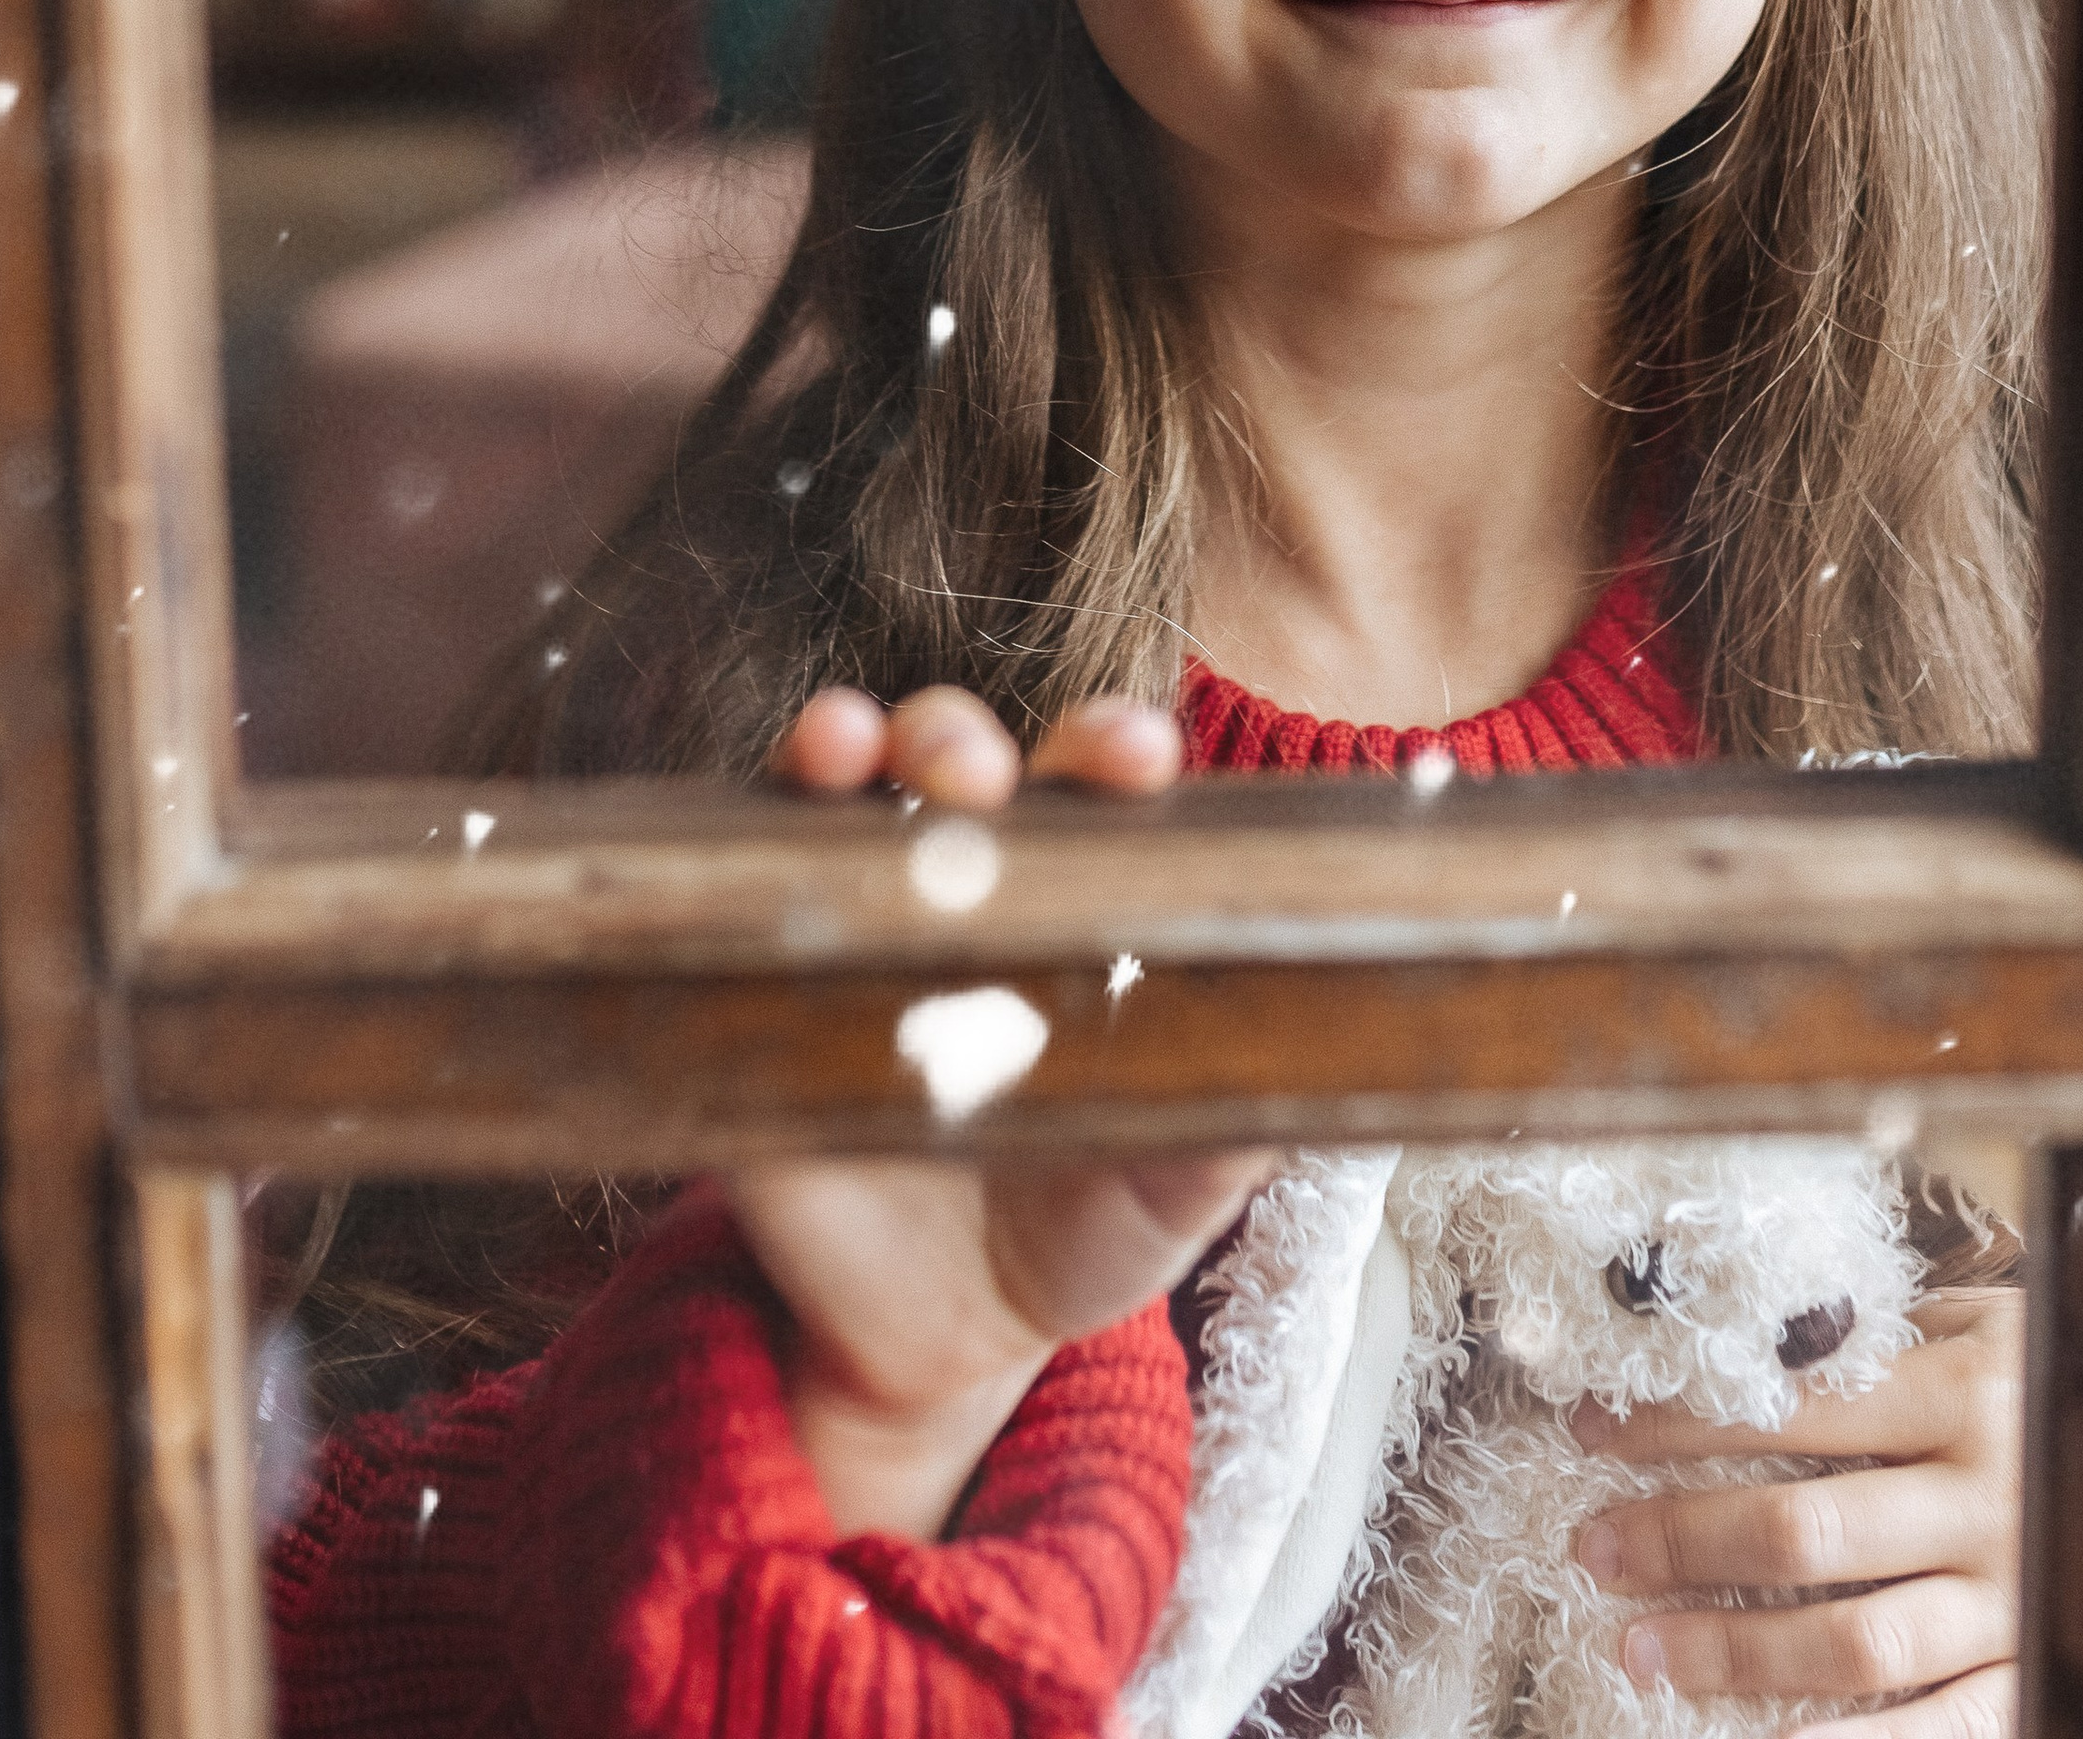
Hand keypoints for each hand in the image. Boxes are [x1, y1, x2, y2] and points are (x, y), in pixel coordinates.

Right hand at [749, 682, 1242, 1540]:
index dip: (1114, 752)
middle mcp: (960, 882)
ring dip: (847, 747)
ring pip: (841, 791)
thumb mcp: (1178, 1178)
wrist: (945, 1344)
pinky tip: (764, 835)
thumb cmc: (1088, 1225)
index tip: (1140, 759)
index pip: (1095, 788)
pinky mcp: (760, 990)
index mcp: (1075, 899)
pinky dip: (749, 848)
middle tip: (978, 772)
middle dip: (962, 738)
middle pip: (957, 759)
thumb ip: (1244, 1112)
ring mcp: (855, 922)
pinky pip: (739, 895)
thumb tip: (1343, 1059)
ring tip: (855, 751)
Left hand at [1573, 1291, 2023, 1738]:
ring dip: (1735, 1650)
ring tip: (1643, 1651)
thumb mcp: (1987, 1326)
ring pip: (1854, 1641)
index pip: (1787, 1407)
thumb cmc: (2066, 1376)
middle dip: (1682, 1539)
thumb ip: (1886, 1339)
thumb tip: (1749, 1336)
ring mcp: (2014, 1599)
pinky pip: (1936, 1731)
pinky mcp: (2036, 1675)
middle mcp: (1987, 1499)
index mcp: (1963, 1393)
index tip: (1594, 1431)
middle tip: (1595, 1548)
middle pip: (1805, 1528)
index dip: (1679, 1420)